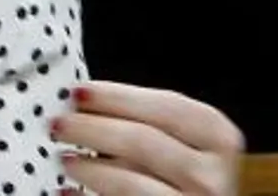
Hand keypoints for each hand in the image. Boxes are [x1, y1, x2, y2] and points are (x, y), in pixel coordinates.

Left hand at [55, 81, 243, 194]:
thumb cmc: (185, 177)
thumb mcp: (184, 143)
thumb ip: (149, 121)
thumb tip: (85, 100)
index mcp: (218, 136)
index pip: (165, 107)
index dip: (117, 97)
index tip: (79, 91)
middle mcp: (212, 174)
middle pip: (142, 141)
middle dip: (93, 128)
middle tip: (58, 123)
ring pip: (129, 183)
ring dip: (89, 168)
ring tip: (64, 159)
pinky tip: (67, 191)